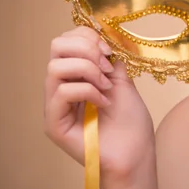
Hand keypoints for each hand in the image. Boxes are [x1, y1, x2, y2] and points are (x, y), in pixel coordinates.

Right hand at [44, 26, 154, 179]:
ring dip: (88, 70)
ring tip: (106, 87)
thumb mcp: (123, 80)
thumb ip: (110, 59)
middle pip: (56, 46)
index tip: (111, 50)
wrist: (135, 152)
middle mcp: (61, 86)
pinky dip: (87, 91)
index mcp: (75, 74)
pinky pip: (62, 92)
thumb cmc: (130, 122)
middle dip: (87, 49)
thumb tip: (106, 37)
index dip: (88, 36)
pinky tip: (104, 102)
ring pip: (55, 67)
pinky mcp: (53, 123)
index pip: (66, 40)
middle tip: (107, 67)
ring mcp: (55, 105)